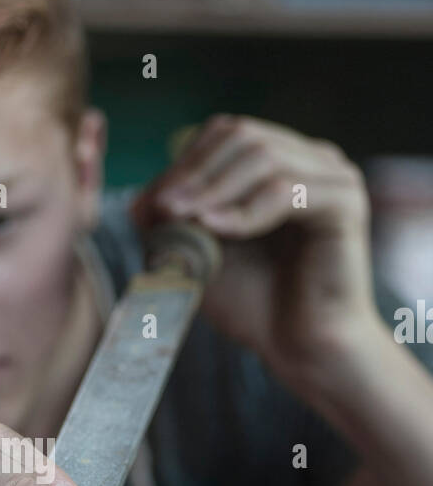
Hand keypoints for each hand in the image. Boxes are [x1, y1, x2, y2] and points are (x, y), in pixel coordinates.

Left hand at [132, 115, 378, 391]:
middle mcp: (312, 161)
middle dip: (195, 171)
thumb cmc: (255, 305)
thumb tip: (139, 199)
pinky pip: (286, 190)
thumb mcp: (200, 256)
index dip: (186, 163)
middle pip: (243, 136)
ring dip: (213, 188)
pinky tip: (215, 229)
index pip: (227, 136)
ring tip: (183, 218)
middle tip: (163, 208)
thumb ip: (173, 223)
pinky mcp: (346, 202)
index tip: (152, 205)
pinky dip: (244, 209)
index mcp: (282, 163)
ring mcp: (333, 177)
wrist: (301, 349)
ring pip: (263, 157)